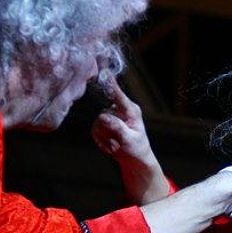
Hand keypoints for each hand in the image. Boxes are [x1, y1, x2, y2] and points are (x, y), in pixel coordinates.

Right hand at [91, 74, 168, 203]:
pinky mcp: (104, 124)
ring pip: (97, 124)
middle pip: (103, 115)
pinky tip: (111, 146)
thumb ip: (117, 128)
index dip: (110, 84)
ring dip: (105, 139)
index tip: (104, 72)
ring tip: (116, 146)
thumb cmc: (137, 149)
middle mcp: (120, 110)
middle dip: (108, 132)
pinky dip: (101, 141)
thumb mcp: (129, 140)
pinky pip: (94, 131)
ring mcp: (111, 116)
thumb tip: (103, 117)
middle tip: (118, 143)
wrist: (134, 159)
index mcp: (131, 110)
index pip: (118, 95)